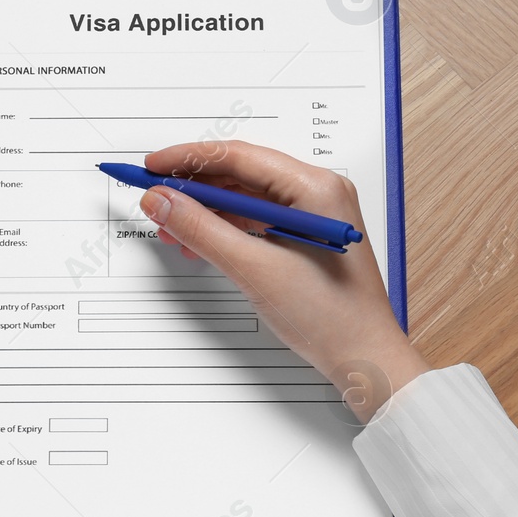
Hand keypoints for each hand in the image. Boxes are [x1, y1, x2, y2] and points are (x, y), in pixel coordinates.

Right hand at [142, 141, 424, 421]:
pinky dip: (225, 229)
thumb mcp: (254, 269)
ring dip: (206, 210)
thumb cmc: (331, 318)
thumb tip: (162, 200)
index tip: (152, 167)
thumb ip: (201, 229)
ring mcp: (314, 215)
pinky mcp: (307, 237)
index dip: (188, 159)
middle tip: (154, 197)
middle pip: (242, 173)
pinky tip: (199, 242)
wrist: (365, 360)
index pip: (239, 156)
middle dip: (194, 187)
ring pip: (246, 198)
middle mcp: (319, 192)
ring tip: (170, 226)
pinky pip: (257, 220)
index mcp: (316, 188)